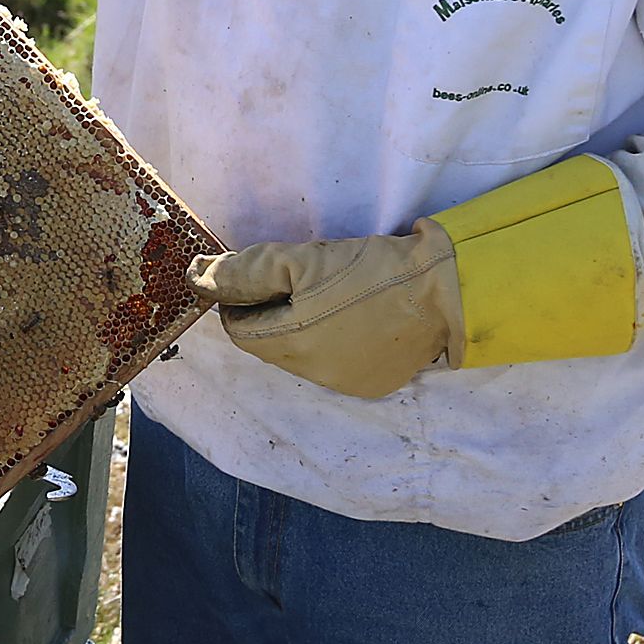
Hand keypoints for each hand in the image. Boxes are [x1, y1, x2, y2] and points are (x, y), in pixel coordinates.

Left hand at [189, 225, 462, 400]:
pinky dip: (337, 341)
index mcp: (289, 344)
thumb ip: (243, 271)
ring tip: (336, 293)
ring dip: (304, 326)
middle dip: (274, 309)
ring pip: (301, 354)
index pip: (238, 327)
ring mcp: (345, 384)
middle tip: (305, 278)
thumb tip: (194, 278)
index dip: (242, 296)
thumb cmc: (372, 270)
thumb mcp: (302, 258)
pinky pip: (336, 363)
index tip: (264, 273)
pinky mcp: (373, 384)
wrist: (450, 291)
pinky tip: (360, 315)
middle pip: (268, 342)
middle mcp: (312, 375)